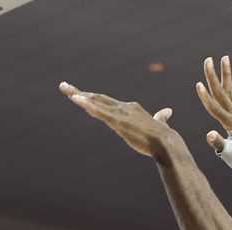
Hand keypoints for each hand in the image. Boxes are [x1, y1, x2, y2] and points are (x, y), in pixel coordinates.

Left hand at [59, 81, 176, 158]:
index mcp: (130, 109)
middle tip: (63, 87)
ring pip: (96, 103)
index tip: (78, 95)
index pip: (106, 102)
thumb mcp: (159, 124)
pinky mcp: (118, 122)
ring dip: (80, 97)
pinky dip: (88, 105)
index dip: (91, 98)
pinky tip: (77, 100)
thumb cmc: (163, 136)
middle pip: (97, 98)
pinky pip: (99, 112)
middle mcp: (123, 107)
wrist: (166, 142)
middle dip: (79, 93)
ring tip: (66, 91)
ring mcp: (120, 114)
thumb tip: (168, 111)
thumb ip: (160, 118)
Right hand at [196, 56, 231, 153]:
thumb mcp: (231, 155)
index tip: (198, 84)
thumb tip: (209, 134)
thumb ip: (220, 144)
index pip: (215, 107)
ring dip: (226, 75)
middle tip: (208, 59)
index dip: (205, 97)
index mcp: (231, 123)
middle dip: (214, 76)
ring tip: (224, 59)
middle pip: (222, 92)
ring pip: (230, 91)